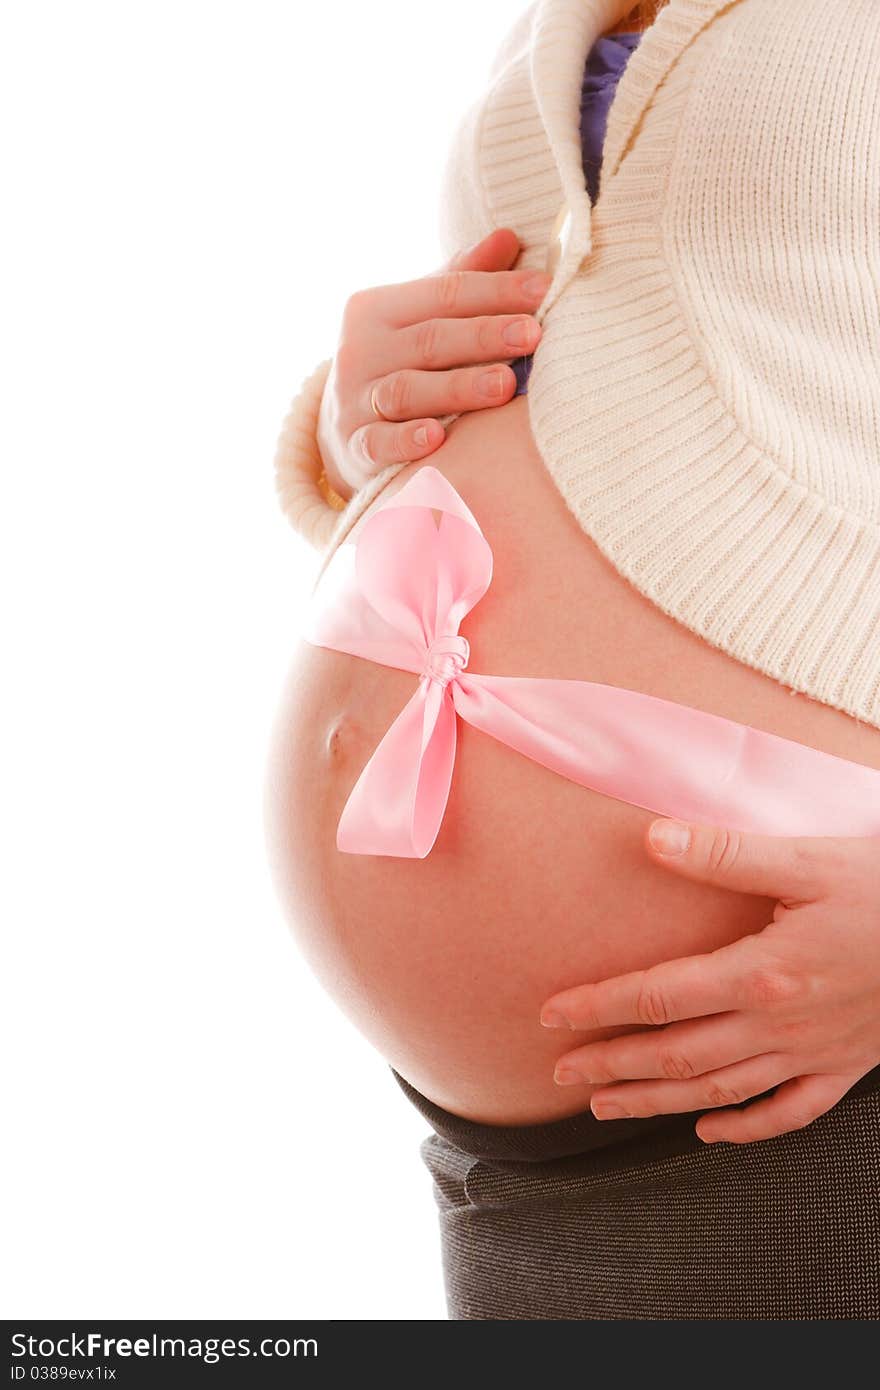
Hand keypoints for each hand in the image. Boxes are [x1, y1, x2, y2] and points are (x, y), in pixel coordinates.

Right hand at [316, 228, 550, 498]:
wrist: (343, 430)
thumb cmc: (397, 364)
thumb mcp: (418, 320)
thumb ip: (459, 282)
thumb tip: (508, 238)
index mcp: (376, 309)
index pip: (445, 293)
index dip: (496, 290)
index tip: (545, 290)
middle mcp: (359, 351)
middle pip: (429, 339)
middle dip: (484, 336)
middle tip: (533, 334)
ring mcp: (354, 401)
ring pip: (407, 390)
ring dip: (457, 387)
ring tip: (505, 385)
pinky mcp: (353, 447)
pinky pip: (378, 443)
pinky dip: (405, 440)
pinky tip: (436, 436)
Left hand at [540, 819, 879, 1143]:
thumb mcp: (806, 861)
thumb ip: (724, 855)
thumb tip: (650, 839)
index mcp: (761, 973)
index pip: (659, 996)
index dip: (600, 1006)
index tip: (552, 1014)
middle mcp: (779, 1024)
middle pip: (677, 1054)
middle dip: (613, 1064)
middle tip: (560, 1073)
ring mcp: (812, 1054)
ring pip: (719, 1091)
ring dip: (656, 1102)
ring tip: (605, 1107)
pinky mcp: (846, 1068)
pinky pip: (788, 1113)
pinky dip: (745, 1129)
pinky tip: (708, 1132)